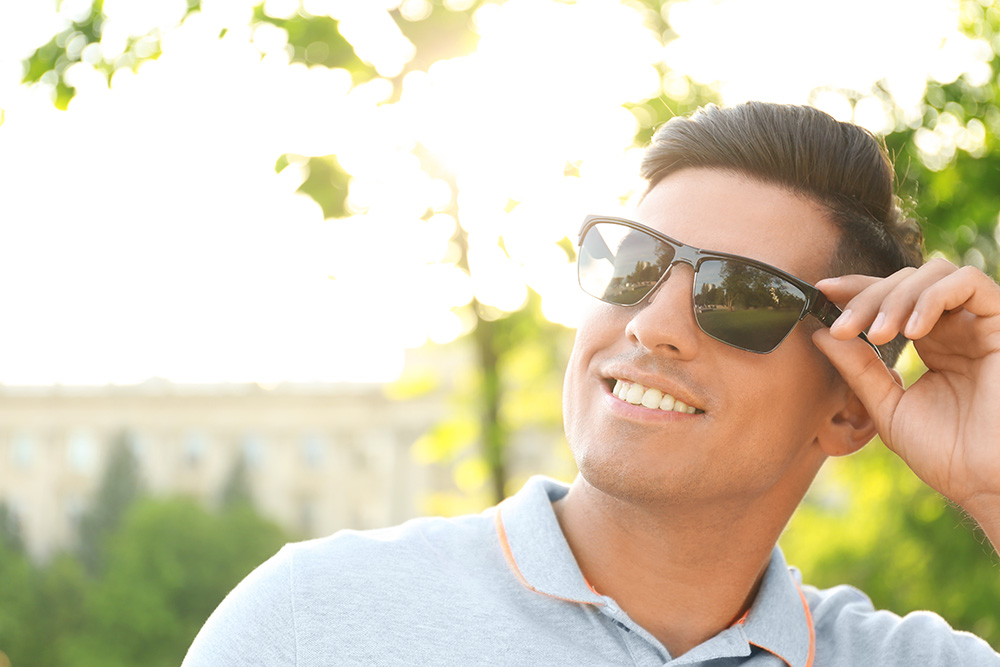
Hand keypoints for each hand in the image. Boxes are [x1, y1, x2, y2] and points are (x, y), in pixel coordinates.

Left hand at [811, 259, 999, 529]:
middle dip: (868, 297)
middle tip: (844, 327)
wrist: (988, 483)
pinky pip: (970, 282)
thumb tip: (819, 333)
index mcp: (932, 343)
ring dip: (898, 296)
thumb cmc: (946, 454)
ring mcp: (980, 324)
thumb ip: (858, 369)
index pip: (890, 298)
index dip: (856, 288)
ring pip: (935, 273)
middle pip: (905, 280)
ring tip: (879, 333)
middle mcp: (956, 327)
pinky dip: (934, 296)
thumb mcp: (887, 407)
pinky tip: (913, 330)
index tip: (821, 292)